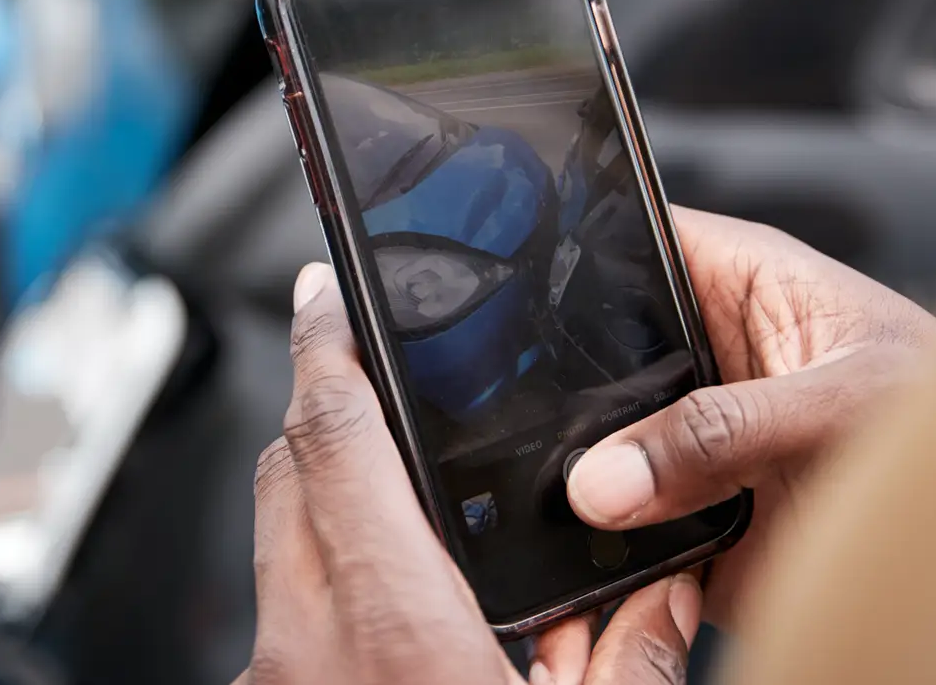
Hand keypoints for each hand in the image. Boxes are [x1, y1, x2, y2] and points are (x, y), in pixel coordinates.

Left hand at [241, 264, 704, 684]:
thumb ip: (632, 660)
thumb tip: (661, 597)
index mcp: (396, 633)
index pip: (334, 438)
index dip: (327, 344)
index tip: (327, 290)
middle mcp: (307, 650)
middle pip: (291, 472)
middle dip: (326, 404)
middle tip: (367, 361)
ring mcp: (275, 681)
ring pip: (276, 540)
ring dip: (326, 496)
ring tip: (403, 496)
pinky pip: (279, 610)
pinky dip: (324, 578)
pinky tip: (389, 603)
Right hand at [566, 207, 935, 624]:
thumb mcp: (846, 404)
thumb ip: (729, 429)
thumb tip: (611, 474)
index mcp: (736, 281)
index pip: (624, 242)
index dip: (562, 257)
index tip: (510, 299)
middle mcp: (701, 359)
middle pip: (585, 359)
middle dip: (551, 395)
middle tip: (533, 435)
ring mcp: (689, 444)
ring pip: (590, 454)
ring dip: (575, 490)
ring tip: (577, 511)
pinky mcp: (687, 522)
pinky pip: (615, 538)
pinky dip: (600, 564)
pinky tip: (606, 569)